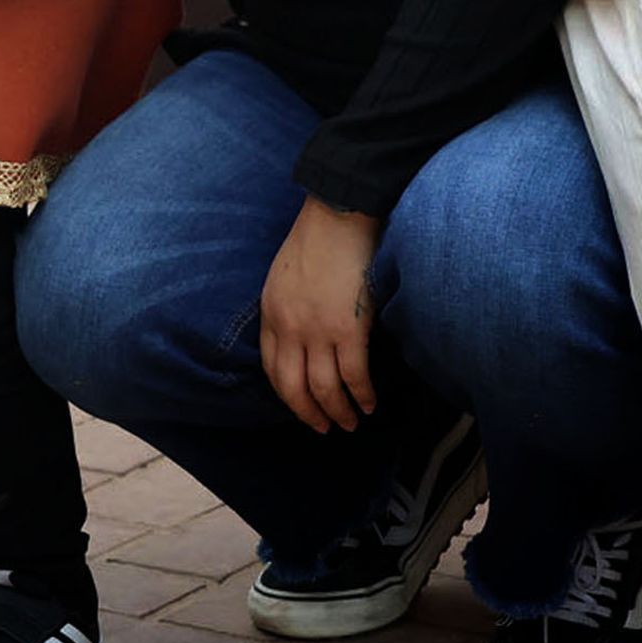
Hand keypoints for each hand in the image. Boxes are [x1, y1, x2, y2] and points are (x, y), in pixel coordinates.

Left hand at [259, 196, 380, 433]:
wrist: (339, 213)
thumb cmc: (317, 237)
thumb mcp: (284, 275)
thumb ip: (286, 308)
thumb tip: (302, 337)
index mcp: (271, 313)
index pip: (272, 369)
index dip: (288, 396)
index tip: (302, 407)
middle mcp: (290, 328)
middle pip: (294, 388)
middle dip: (310, 414)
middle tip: (325, 428)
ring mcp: (318, 331)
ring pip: (325, 390)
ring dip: (339, 412)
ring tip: (351, 422)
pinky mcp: (349, 330)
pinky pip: (354, 376)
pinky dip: (363, 395)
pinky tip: (370, 403)